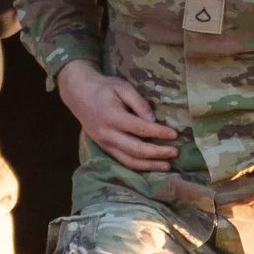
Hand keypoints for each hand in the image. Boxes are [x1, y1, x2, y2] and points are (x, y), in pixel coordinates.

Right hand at [57, 59, 180, 168]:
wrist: (78, 94)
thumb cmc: (104, 88)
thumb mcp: (122, 87)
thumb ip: (139, 102)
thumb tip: (153, 120)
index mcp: (112, 117)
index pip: (140, 129)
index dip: (158, 133)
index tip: (174, 134)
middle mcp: (107, 134)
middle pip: (135, 149)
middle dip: (157, 153)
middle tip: (175, 152)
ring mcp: (104, 144)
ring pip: (129, 160)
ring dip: (149, 165)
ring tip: (167, 165)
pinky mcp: (104, 148)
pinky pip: (122, 161)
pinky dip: (138, 166)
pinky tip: (152, 165)